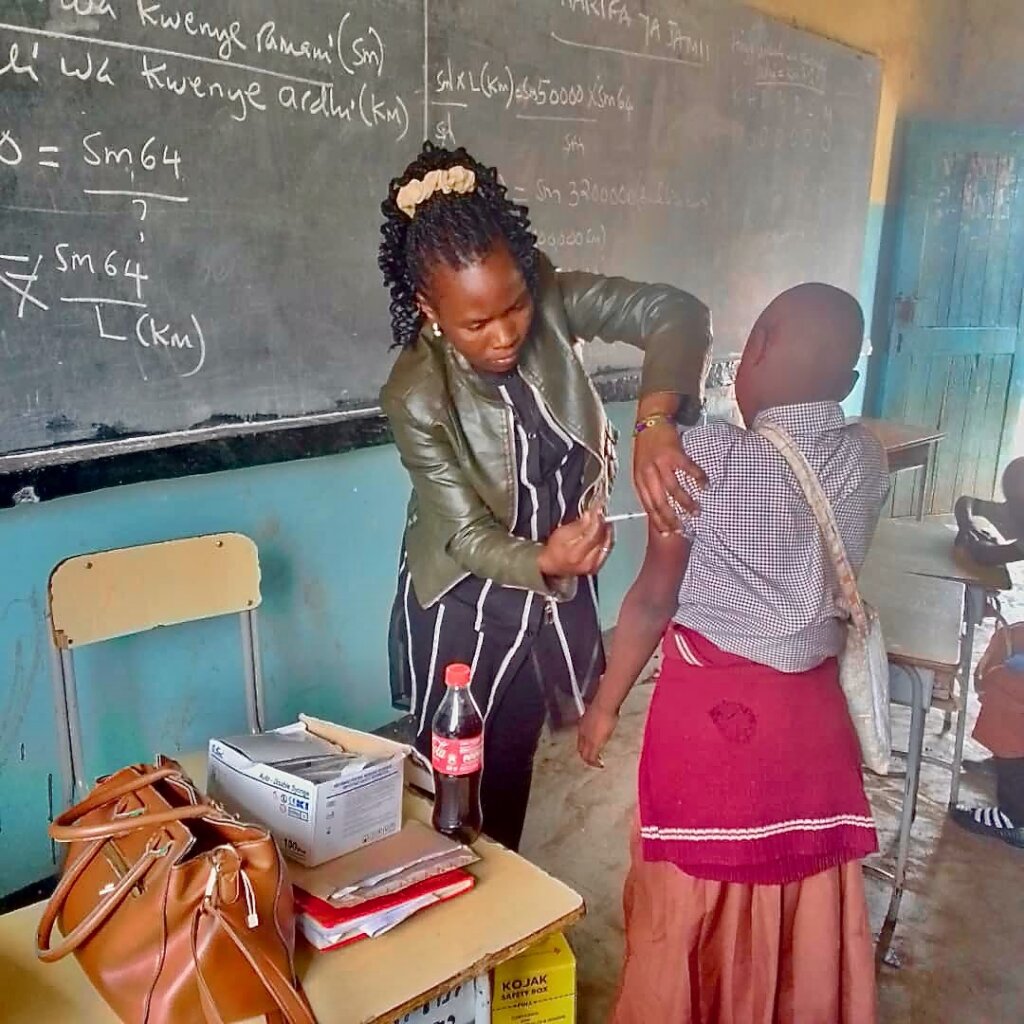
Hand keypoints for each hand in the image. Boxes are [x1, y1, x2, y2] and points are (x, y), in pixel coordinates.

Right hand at [538, 509, 613, 578]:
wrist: (552, 566)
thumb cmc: (554, 550)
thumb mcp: (561, 533)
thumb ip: (578, 525)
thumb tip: (590, 515)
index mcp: (576, 553)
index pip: (594, 533)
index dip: (597, 518)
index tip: (598, 508)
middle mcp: (588, 562)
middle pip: (603, 538)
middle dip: (604, 523)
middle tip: (601, 513)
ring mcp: (594, 566)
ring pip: (607, 544)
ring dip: (607, 530)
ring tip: (603, 521)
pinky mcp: (597, 566)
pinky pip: (606, 550)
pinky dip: (606, 539)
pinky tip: (604, 532)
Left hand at [577, 703, 617, 767]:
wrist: (604, 705)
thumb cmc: (605, 705)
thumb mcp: (600, 712)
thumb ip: (600, 717)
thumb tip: (607, 715)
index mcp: (583, 724)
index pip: (580, 739)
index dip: (584, 746)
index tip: (590, 749)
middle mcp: (583, 733)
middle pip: (581, 748)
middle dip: (586, 755)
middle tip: (593, 760)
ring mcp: (587, 739)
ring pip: (585, 754)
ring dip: (591, 760)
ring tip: (596, 763)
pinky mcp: (594, 744)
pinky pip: (592, 758)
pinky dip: (595, 763)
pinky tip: (600, 765)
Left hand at [633, 421, 704, 535]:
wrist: (650, 421)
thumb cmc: (646, 446)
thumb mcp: (641, 468)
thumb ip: (649, 485)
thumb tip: (659, 507)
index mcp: (639, 479)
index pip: (648, 506)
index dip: (657, 521)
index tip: (667, 533)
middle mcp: (648, 473)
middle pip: (659, 502)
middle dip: (671, 518)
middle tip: (682, 529)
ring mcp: (660, 463)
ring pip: (674, 489)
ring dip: (686, 503)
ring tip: (697, 512)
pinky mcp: (673, 453)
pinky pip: (688, 469)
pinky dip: (698, 478)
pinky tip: (705, 485)